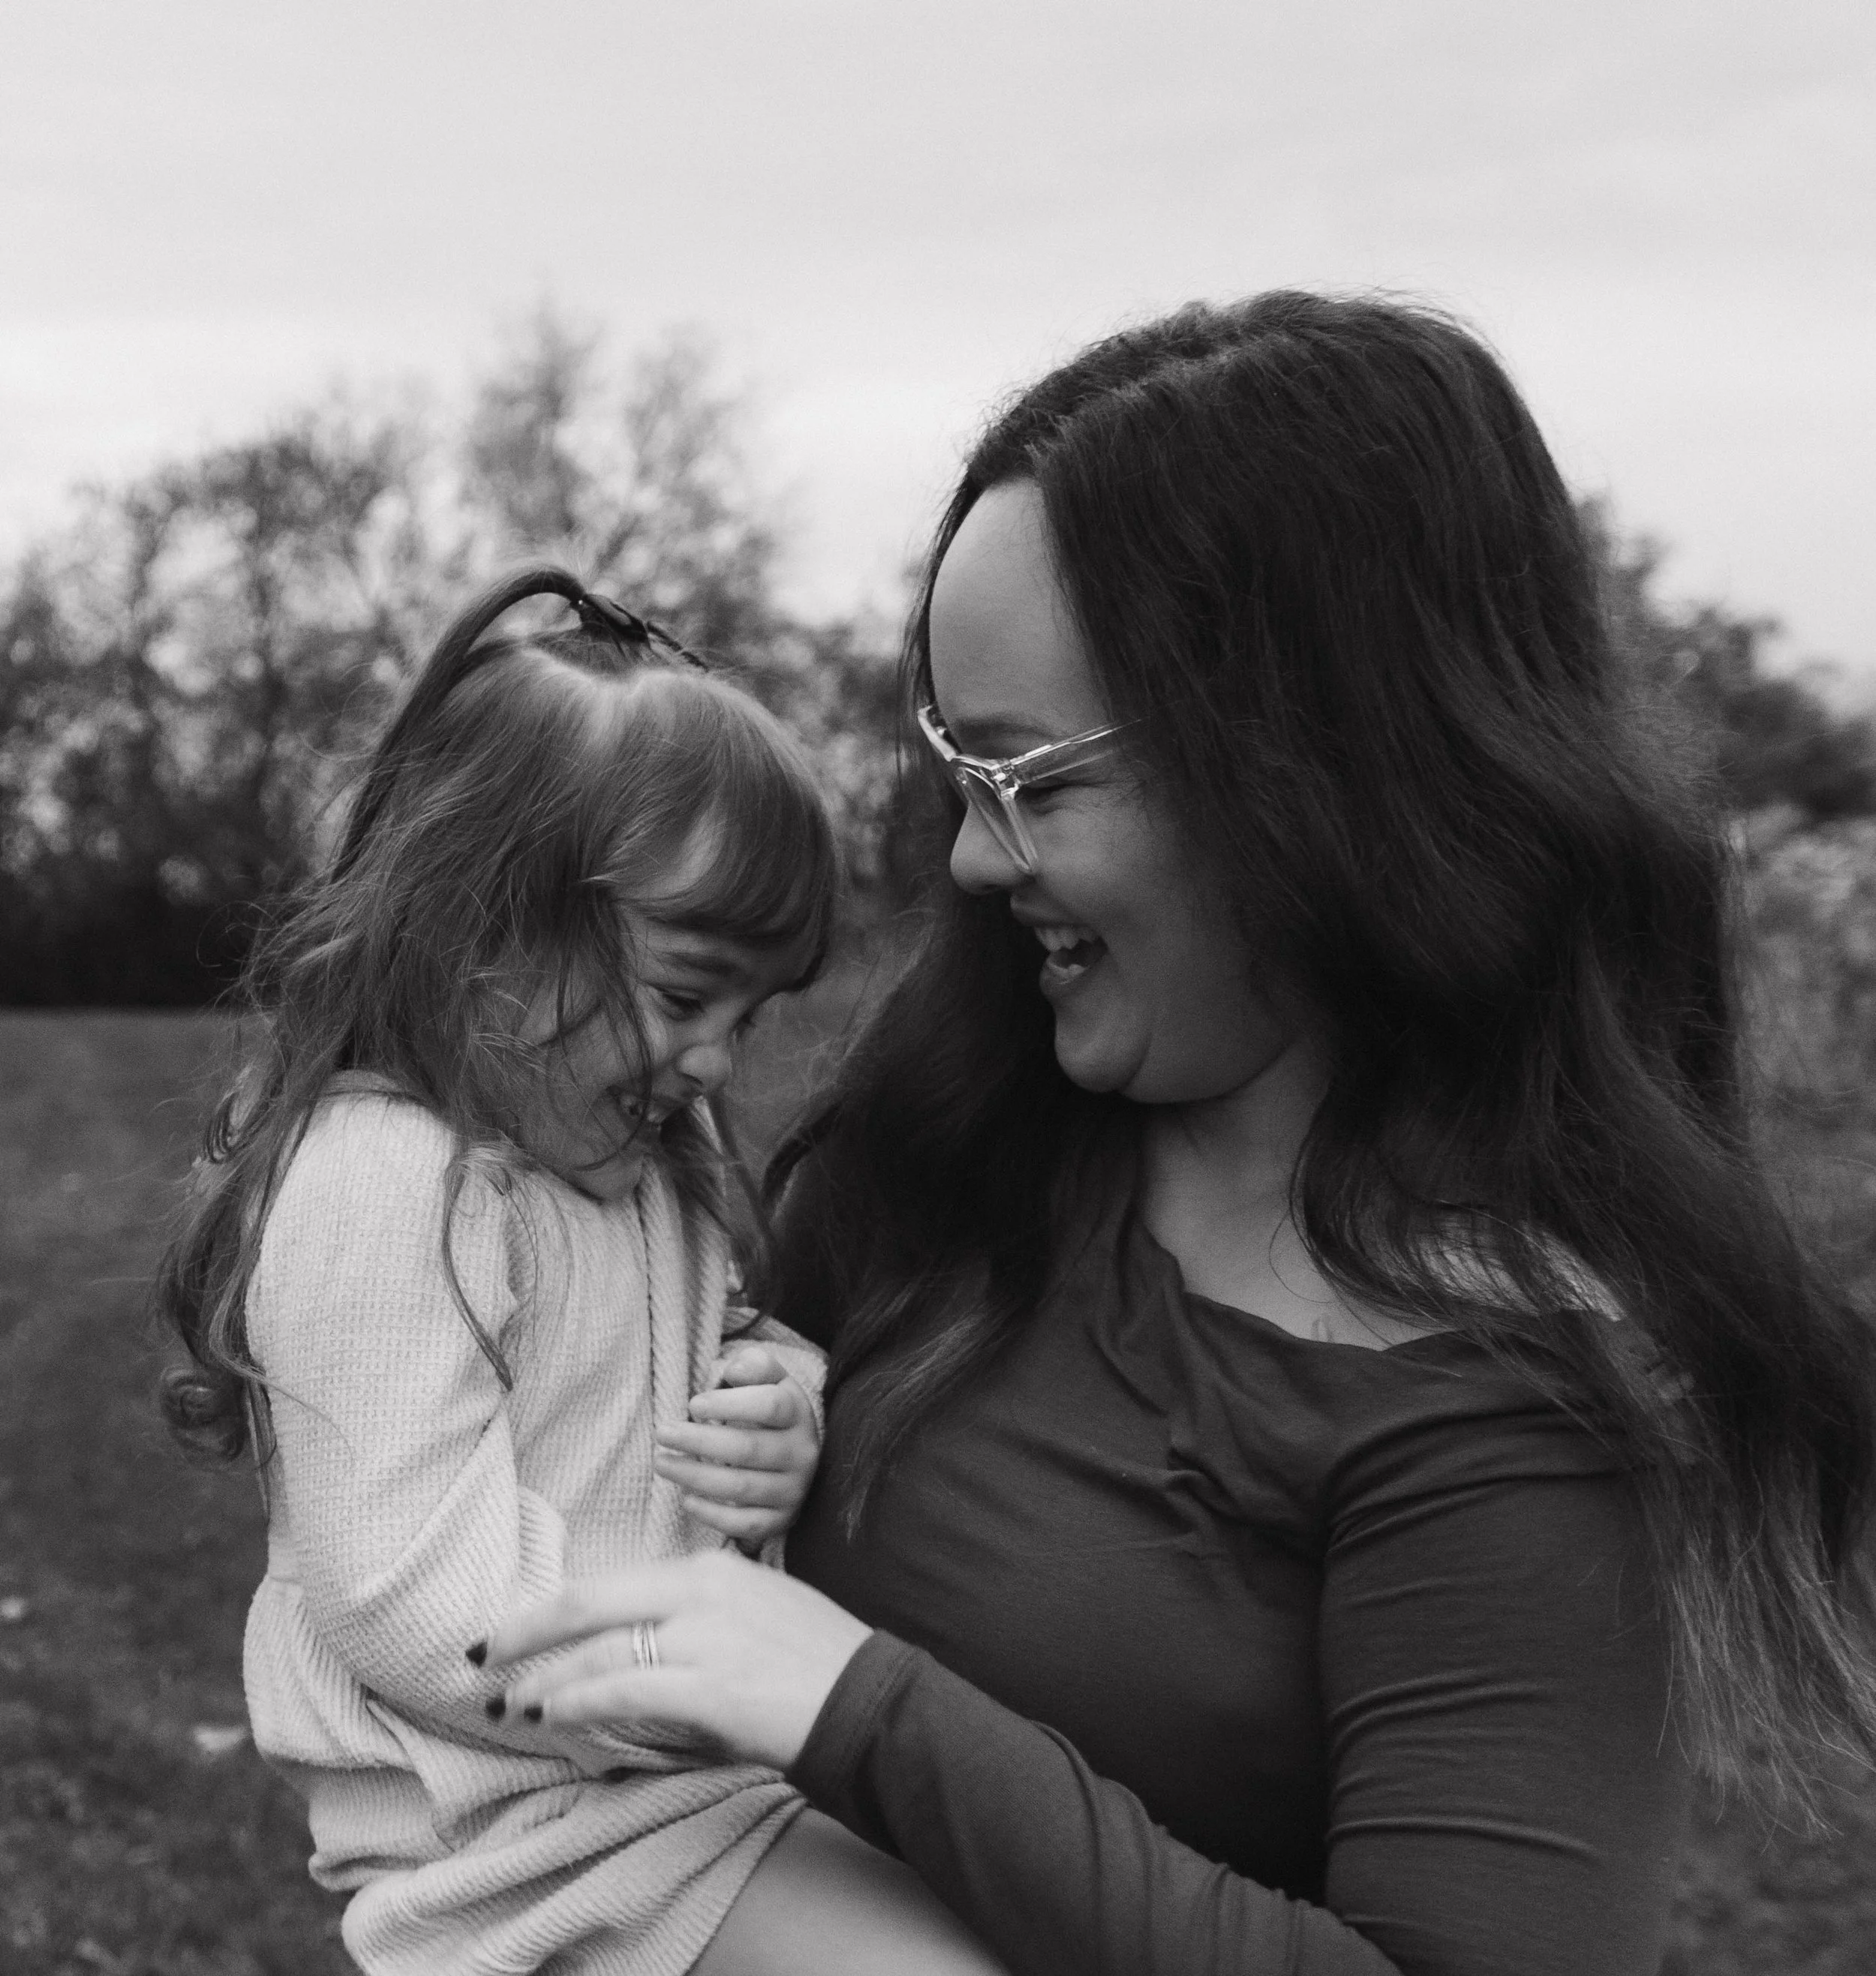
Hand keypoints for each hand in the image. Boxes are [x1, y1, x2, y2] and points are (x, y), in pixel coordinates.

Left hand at [477, 1550, 871, 1769]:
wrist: (869, 1699)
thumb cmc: (814, 1663)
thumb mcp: (754, 1613)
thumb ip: (694, 1619)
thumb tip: (633, 1648)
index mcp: (708, 1568)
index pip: (608, 1583)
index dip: (550, 1608)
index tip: (513, 1630)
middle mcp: (699, 1591)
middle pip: (586, 1603)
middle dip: (523, 1632)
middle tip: (479, 1658)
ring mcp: (703, 1637)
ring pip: (596, 1654)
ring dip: (542, 1683)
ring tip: (508, 1703)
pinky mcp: (707, 1687)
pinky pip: (622, 1692)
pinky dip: (578, 1703)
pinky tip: (552, 1715)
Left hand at [654, 1343, 820, 1550]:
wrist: (798, 1458)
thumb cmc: (771, 1414)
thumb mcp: (772, 1381)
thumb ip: (756, 1366)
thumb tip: (736, 1371)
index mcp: (798, 1413)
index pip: (769, 1406)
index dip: (729, 1404)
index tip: (693, 1404)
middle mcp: (801, 1453)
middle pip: (748, 1448)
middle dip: (698, 1440)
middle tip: (662, 1432)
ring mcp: (793, 1490)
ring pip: (741, 1487)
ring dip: (694, 1476)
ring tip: (661, 1463)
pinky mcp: (781, 1520)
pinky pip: (745, 1524)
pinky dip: (713, 1515)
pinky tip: (686, 1500)